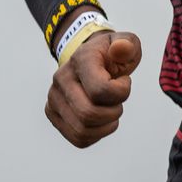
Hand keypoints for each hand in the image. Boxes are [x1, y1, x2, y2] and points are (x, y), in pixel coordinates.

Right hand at [45, 30, 141, 147]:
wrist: (91, 59)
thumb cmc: (111, 54)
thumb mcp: (126, 43)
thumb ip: (128, 45)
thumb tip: (121, 48)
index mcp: (80, 60)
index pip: (100, 90)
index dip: (122, 92)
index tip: (124, 81)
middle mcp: (61, 79)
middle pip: (88, 114)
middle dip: (114, 112)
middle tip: (118, 100)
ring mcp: (53, 98)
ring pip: (82, 131)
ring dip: (107, 125)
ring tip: (111, 109)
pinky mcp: (53, 114)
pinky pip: (78, 139)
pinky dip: (97, 134)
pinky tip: (103, 119)